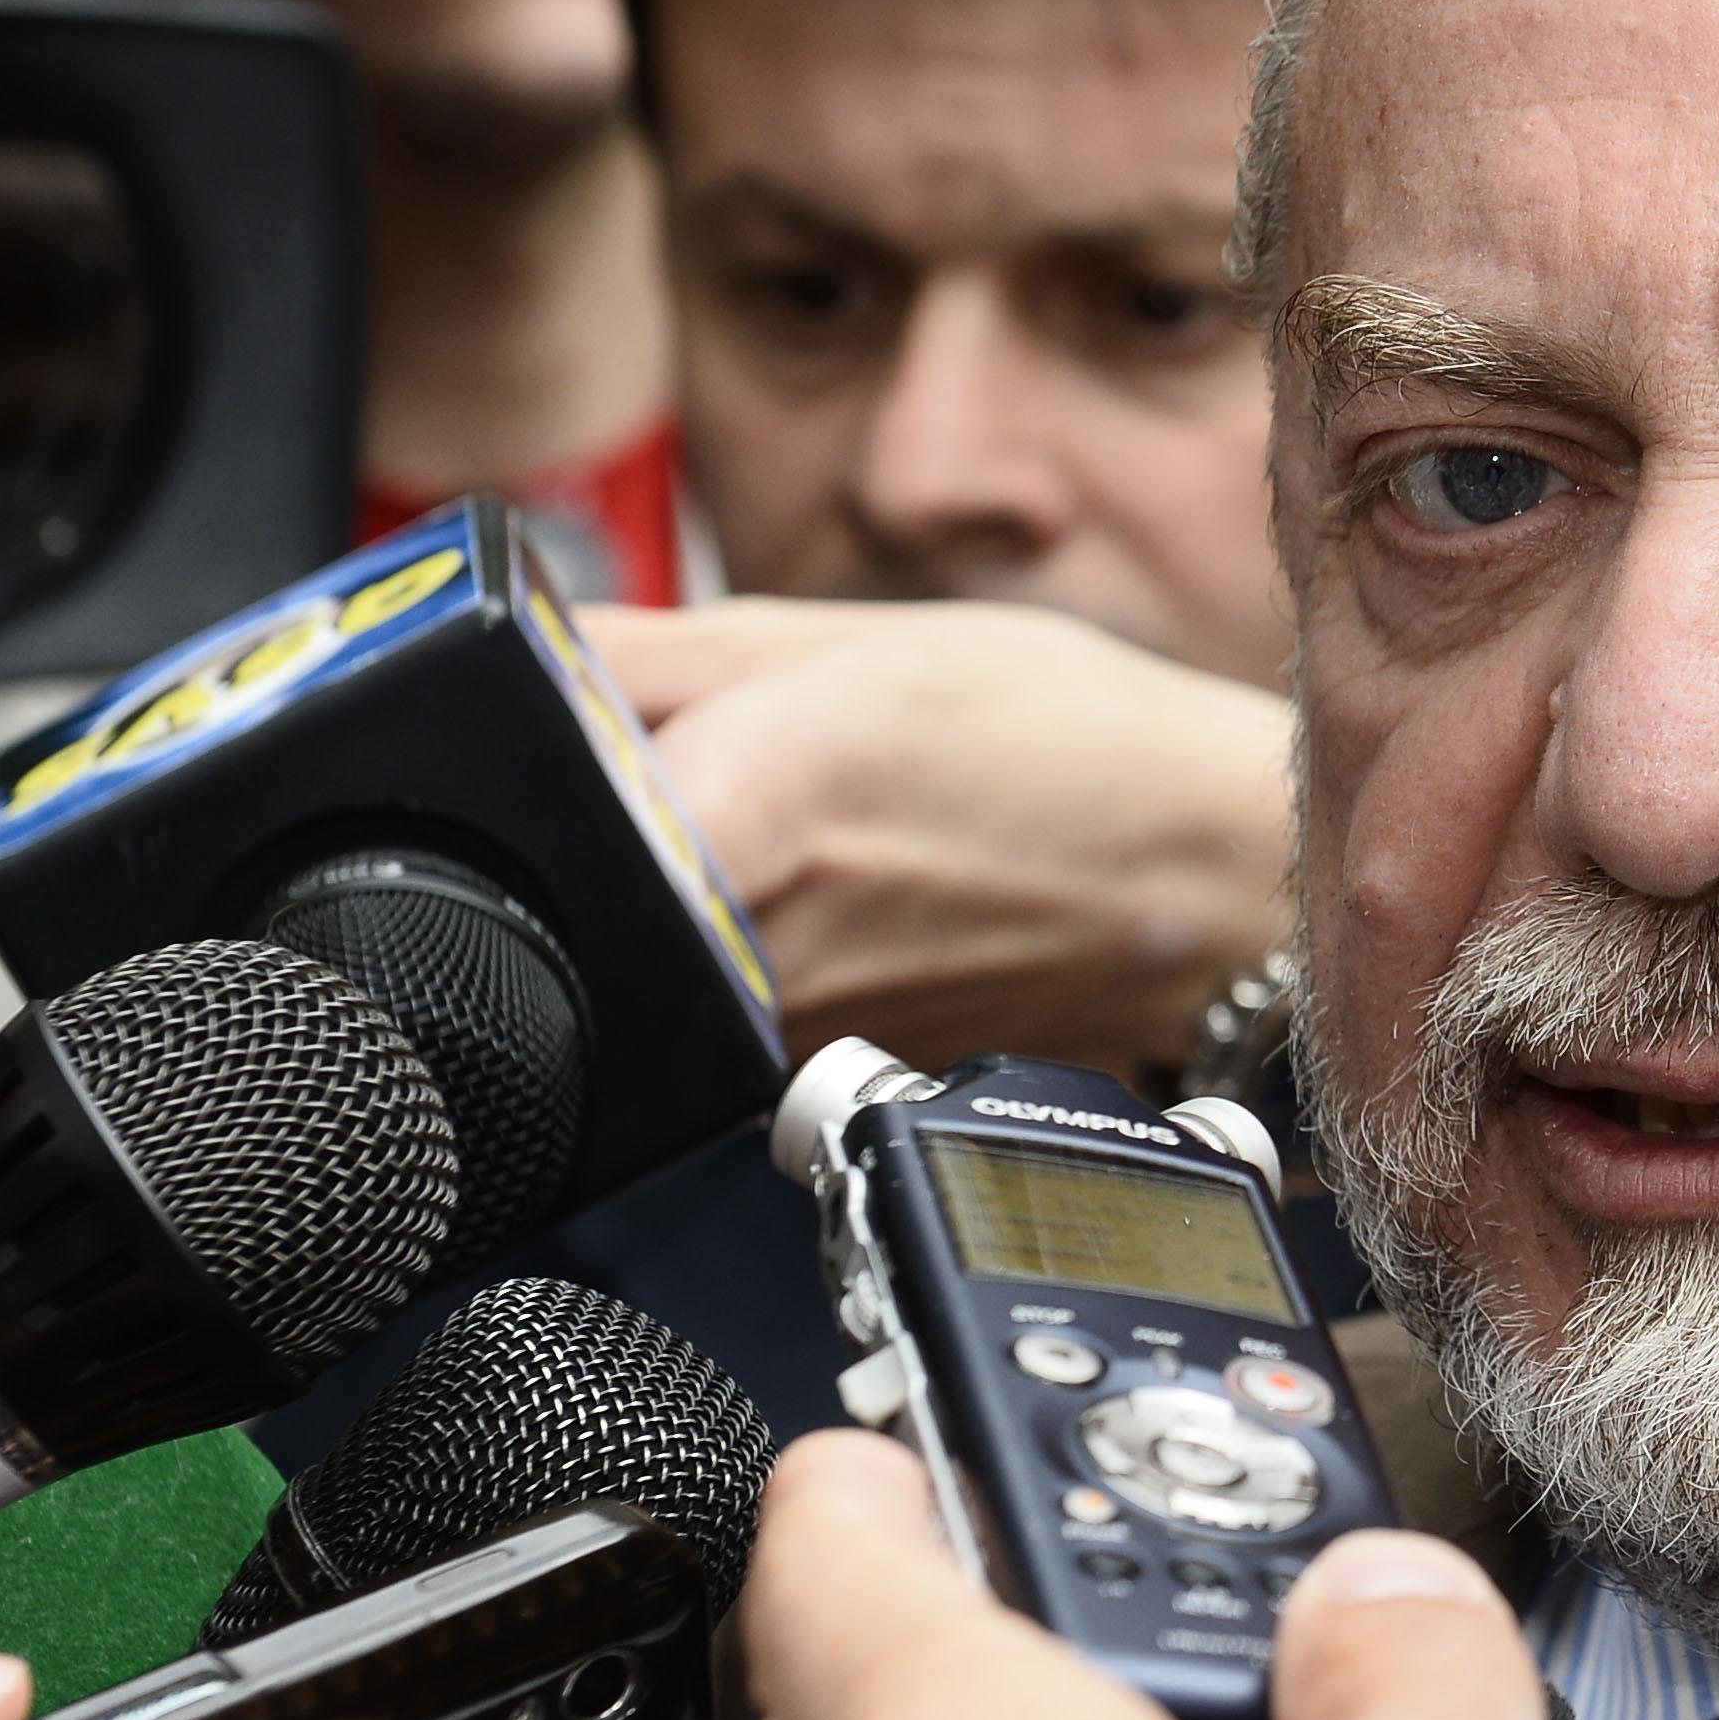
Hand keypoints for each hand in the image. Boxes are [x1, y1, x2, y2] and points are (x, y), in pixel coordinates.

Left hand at [583, 600, 1288, 1073]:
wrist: (1210, 884)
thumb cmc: (1069, 747)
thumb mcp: (845, 636)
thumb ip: (644, 652)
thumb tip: (508, 656)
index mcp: (727, 815)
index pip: (518, 774)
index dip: (552, 731)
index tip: (618, 709)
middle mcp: (731, 955)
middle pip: (572, 864)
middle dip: (627, 798)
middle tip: (751, 752)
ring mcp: (769, 1035)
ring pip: (647, 934)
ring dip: (699, 870)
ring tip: (834, 823)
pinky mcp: (808, 1083)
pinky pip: (720, 991)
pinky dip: (764, 935)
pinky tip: (863, 891)